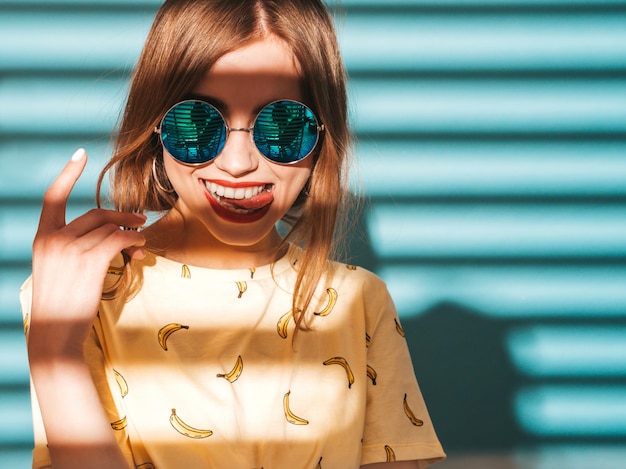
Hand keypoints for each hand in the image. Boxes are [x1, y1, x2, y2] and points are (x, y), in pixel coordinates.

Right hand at [29, 148, 145, 358]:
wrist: (56, 333)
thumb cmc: (62, 303)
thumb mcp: (58, 269)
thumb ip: (76, 246)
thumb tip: (116, 236)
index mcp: (42, 237)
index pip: (53, 197)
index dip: (68, 174)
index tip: (80, 155)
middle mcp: (52, 238)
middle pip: (95, 214)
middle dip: (121, 216)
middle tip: (139, 221)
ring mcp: (69, 248)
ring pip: (110, 228)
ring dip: (131, 233)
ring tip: (140, 244)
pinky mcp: (89, 260)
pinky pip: (119, 239)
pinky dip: (134, 239)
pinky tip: (140, 247)